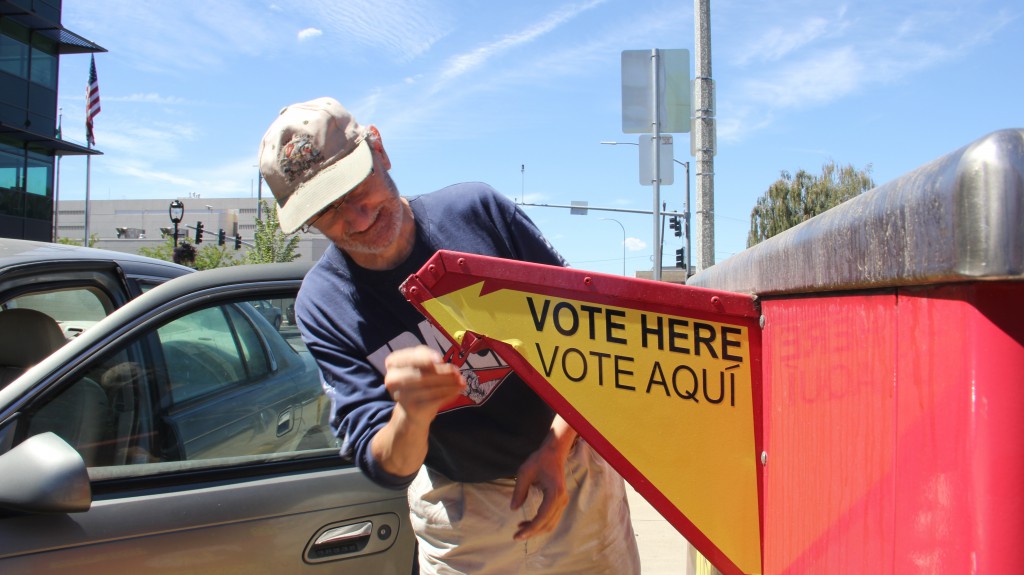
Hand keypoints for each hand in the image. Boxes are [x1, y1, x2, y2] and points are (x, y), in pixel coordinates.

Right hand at [383, 346, 464, 425]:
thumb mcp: (422, 366)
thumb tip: (449, 367)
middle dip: (442, 373)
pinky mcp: (410, 409)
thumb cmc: (419, 382)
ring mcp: (400, 395)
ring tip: (462, 382)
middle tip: (458, 373)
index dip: (425, 357)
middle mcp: (392, 379)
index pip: (410, 357)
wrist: (413, 410)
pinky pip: (432, 400)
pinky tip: (457, 391)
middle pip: (421, 374)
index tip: (439, 359)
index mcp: (393, 363)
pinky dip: (447, 395)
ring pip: (428, 388)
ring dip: (449, 384)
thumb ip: (431, 361)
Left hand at [509, 420, 575, 540]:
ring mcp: (563, 502)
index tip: (518, 535)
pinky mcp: (560, 502)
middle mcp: (562, 500)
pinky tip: (528, 523)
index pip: (542, 517)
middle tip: (516, 536)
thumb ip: (519, 491)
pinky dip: (540, 524)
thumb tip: (513, 509)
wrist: (554, 453)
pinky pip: (551, 518)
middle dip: (532, 532)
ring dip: (536, 529)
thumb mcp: (525, 473)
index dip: (530, 528)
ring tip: (520, 529)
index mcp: (555, 493)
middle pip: (547, 524)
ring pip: (551, 524)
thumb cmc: (539, 460)